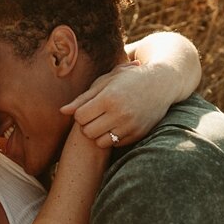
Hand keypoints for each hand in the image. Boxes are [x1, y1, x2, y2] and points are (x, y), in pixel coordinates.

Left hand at [64, 60, 179, 147]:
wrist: (161, 84)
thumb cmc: (128, 80)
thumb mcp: (106, 82)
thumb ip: (83, 98)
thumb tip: (63, 112)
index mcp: (109, 98)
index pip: (80, 116)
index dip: (81, 113)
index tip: (88, 107)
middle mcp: (120, 113)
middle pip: (88, 131)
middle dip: (88, 124)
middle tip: (95, 115)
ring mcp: (130, 126)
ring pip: (100, 142)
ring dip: (99, 133)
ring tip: (105, 121)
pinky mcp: (138, 134)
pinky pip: (116, 144)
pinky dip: (113, 137)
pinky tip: (117, 124)